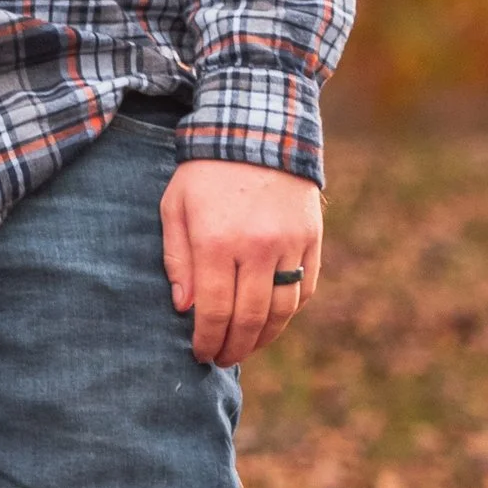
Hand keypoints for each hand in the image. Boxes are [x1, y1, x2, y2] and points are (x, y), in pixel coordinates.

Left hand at [160, 161, 324, 369]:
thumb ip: (177, 259)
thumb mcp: (175, 207)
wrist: (258, 128)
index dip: (206, 340)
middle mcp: (257, 247)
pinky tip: (272, 320)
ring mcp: (290, 244)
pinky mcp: (312, 239)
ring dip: (264, 338)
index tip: (200, 354)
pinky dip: (290, 311)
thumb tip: (185, 309)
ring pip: (282, 311)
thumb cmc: (205, 172)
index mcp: (216, 241)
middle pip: (249, 318)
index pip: (213, 310)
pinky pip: (305, 289)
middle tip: (221, 358)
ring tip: (246, 347)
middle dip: (233, 347)